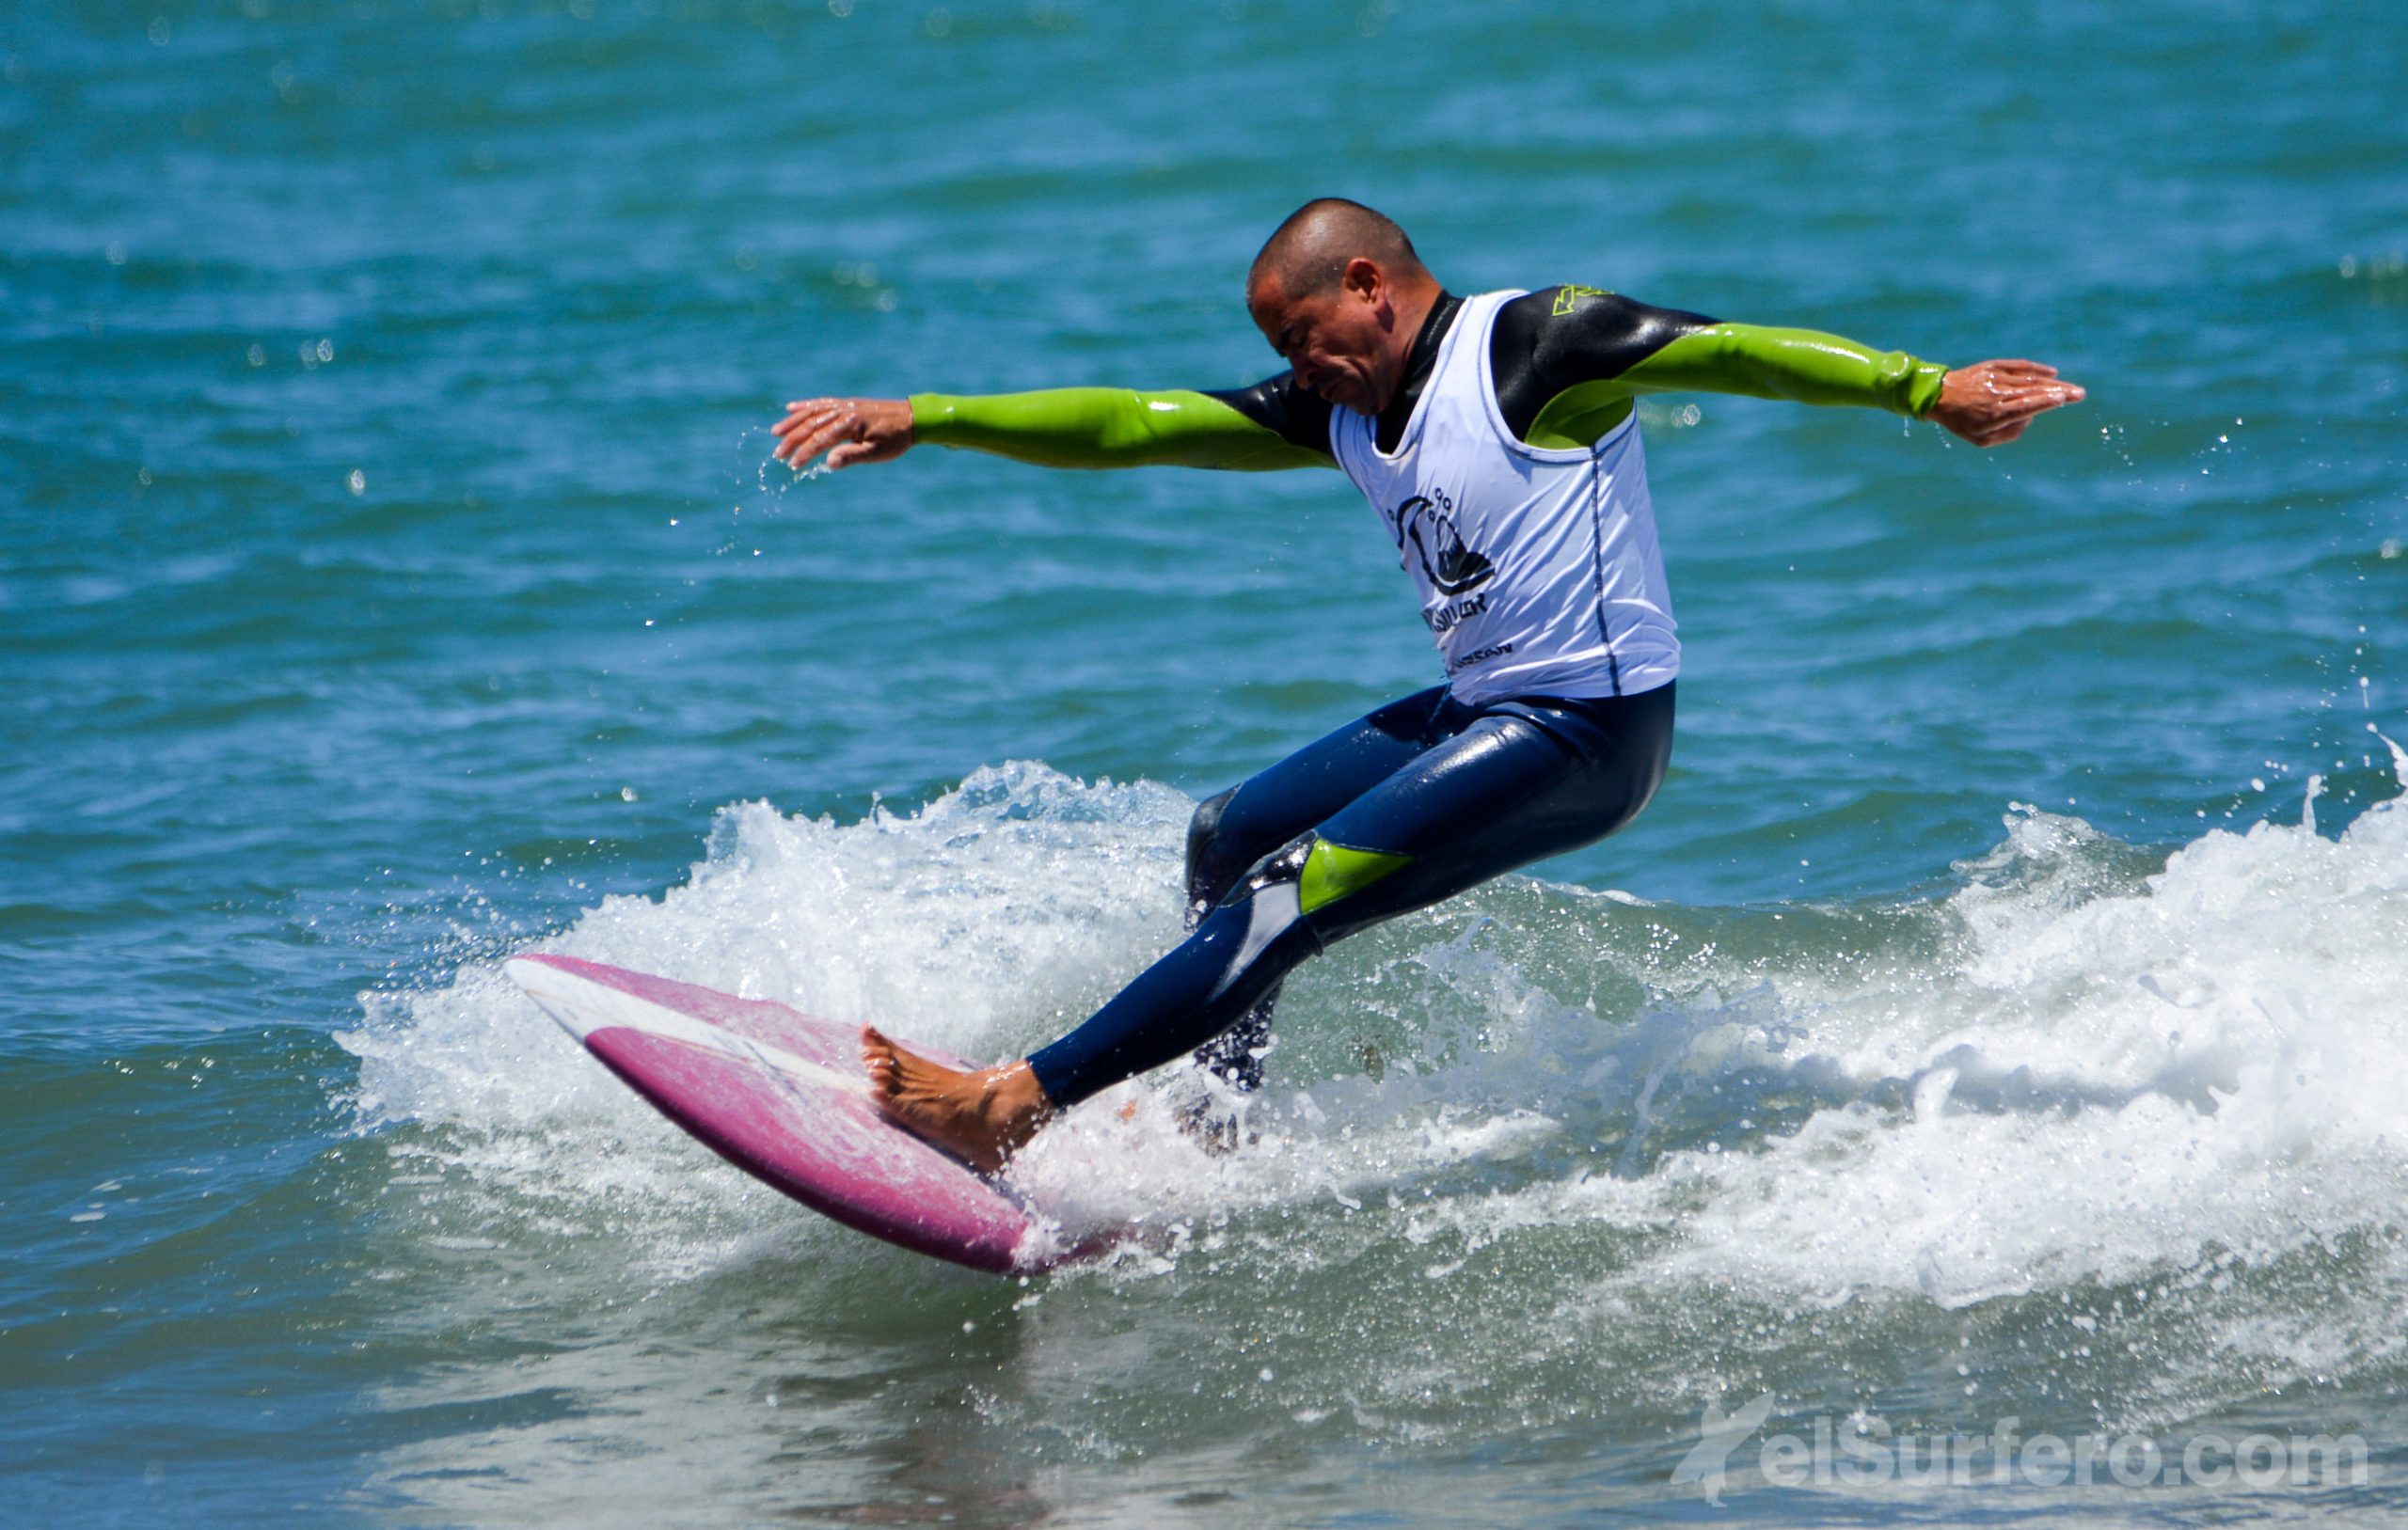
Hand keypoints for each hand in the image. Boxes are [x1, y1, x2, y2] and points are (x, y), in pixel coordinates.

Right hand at [771, 396, 913, 469]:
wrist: (911, 417)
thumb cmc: (896, 439)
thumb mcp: (878, 453)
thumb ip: (853, 456)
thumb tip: (828, 463)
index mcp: (850, 424)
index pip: (820, 440)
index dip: (805, 453)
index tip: (793, 465)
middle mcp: (844, 410)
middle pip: (811, 424)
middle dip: (792, 439)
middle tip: (778, 454)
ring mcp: (844, 405)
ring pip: (812, 411)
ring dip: (792, 421)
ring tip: (775, 432)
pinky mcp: (846, 403)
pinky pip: (821, 402)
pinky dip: (805, 405)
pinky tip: (791, 408)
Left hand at [1926, 360, 2085, 447]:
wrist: (1938, 396)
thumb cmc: (1962, 422)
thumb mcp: (1981, 439)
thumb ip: (2010, 433)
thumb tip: (2031, 418)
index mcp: (1994, 415)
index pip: (2025, 406)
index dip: (2045, 402)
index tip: (2063, 399)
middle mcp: (1996, 395)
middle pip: (2033, 392)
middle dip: (2059, 392)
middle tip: (2080, 394)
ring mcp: (1995, 378)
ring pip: (2029, 379)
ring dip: (2052, 383)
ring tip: (2070, 388)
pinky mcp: (1993, 367)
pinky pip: (2019, 366)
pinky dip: (2036, 369)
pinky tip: (2052, 372)